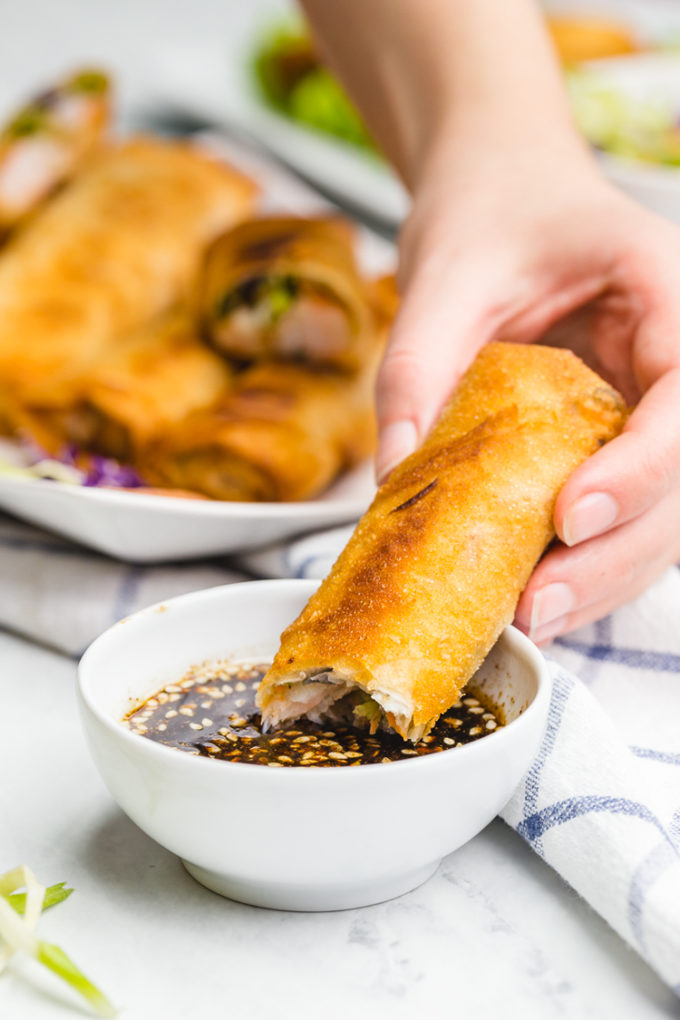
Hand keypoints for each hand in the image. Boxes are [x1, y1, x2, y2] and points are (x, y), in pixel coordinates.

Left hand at [376, 135, 679, 640]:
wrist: (498, 193)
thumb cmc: (488, 213)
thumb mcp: (444, 275)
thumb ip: (420, 367)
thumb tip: (395, 474)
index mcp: (665, 292)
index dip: (643, 468)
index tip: (570, 515)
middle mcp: (677, 357)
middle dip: (617, 552)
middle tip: (536, 605)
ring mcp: (655, 406)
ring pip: (664, 512)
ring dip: (605, 574)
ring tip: (529, 618)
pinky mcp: (619, 439)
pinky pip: (623, 511)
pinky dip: (585, 560)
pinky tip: (534, 591)